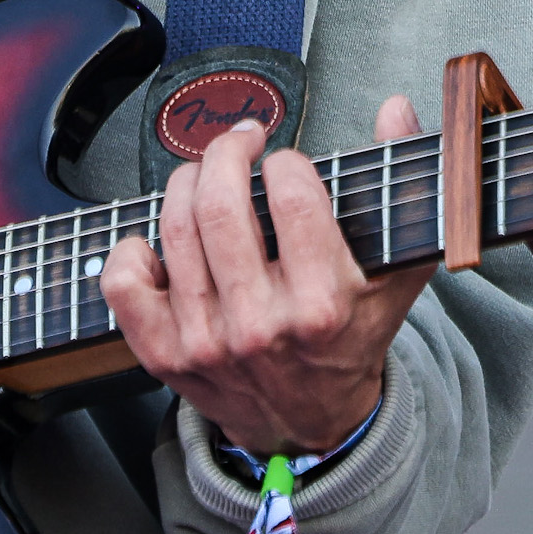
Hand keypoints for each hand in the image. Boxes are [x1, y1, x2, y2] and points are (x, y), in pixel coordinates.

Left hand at [104, 99, 434, 455]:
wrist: (310, 424)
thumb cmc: (350, 338)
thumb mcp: (397, 271)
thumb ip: (408, 188)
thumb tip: (397, 109)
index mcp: (322, 304)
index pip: (291, 194)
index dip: (285, 161)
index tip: (286, 165)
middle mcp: (262, 326)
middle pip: (220, 205)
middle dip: (227, 152)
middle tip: (239, 144)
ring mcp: (207, 342)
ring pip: (174, 228)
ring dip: (186, 182)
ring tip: (206, 177)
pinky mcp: (164, 354)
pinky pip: (124, 281)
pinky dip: (132, 247)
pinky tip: (161, 239)